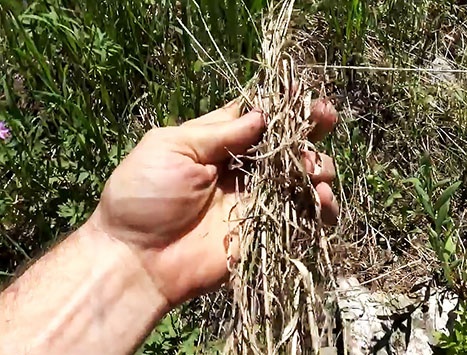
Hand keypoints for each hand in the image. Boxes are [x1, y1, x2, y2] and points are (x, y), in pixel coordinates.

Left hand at [85, 100, 338, 305]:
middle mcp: (246, 168)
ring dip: (319, 165)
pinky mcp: (271, 230)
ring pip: (306, 175)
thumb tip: (262, 114)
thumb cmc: (143, 197)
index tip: (301, 92)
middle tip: (325, 115)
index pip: (259, 116)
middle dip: (312, 127)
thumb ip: (219, 133)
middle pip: (289, 143)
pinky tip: (322, 199)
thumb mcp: (170, 148)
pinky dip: (325, 207)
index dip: (281, 104)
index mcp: (219, 143)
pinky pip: (309, 217)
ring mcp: (261, 199)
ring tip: (314, 169)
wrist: (137, 261)